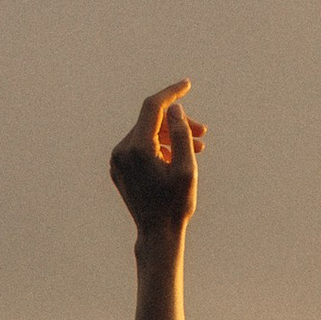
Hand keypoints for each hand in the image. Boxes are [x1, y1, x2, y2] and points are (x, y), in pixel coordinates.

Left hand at [110, 80, 205, 240]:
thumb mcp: (186, 169)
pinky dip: (158, 147)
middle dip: (178, 123)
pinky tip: (176, 157)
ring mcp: (118, 160)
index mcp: (137, 148)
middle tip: (202, 133)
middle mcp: (122, 150)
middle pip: (151, 122)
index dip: (171, 93)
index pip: (153, 107)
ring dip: (171, 136)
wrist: (157, 234)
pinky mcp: (119, 169)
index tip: (187, 84)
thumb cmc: (175, 205)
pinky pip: (139, 148)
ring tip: (196, 147)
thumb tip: (174, 108)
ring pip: (147, 134)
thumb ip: (182, 135)